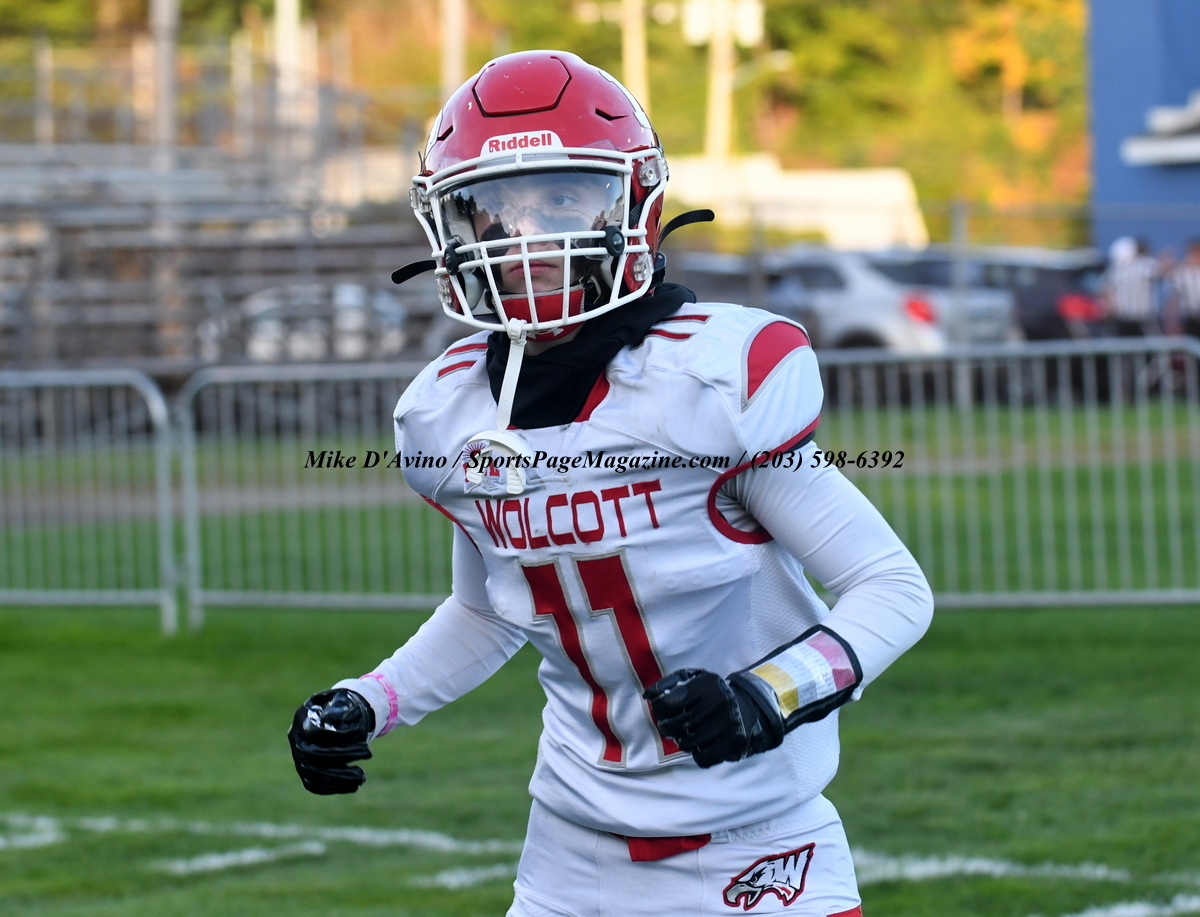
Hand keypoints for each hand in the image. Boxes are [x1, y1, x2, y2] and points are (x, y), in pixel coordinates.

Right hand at [288, 688, 375, 794]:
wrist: (329, 718)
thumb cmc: (338, 707)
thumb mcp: (341, 700)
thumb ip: (341, 708)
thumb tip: (345, 717)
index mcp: (302, 718)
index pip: (316, 732)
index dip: (339, 735)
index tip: (363, 734)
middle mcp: (296, 739)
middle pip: (314, 754)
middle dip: (343, 755)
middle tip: (369, 752)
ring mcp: (298, 758)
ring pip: (314, 773)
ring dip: (340, 777)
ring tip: (362, 776)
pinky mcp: (304, 773)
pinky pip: (315, 785)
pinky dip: (334, 787)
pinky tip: (353, 786)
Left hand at [643, 669, 781, 768]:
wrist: (748, 706)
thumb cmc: (712, 693)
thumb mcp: (695, 679)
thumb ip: (670, 684)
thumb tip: (648, 695)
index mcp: (706, 686)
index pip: (668, 703)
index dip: (659, 709)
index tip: (661, 711)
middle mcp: (718, 704)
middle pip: (676, 725)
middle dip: (666, 727)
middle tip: (666, 726)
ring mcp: (726, 726)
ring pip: (687, 744)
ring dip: (681, 741)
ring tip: (683, 735)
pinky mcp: (732, 744)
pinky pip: (702, 758)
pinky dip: (696, 753)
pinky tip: (699, 744)